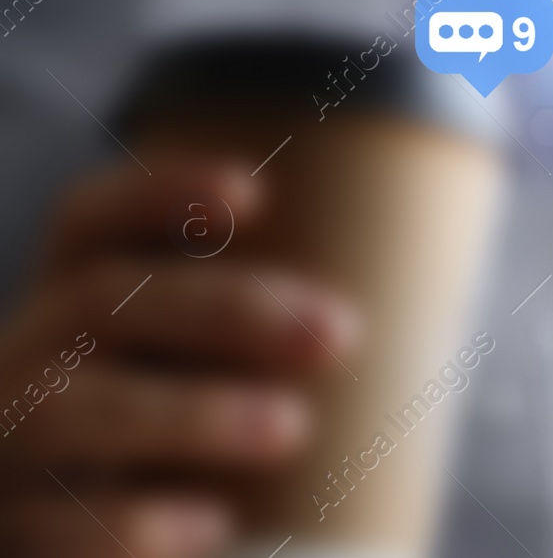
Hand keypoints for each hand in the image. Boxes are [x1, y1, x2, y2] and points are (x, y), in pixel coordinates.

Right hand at [0, 162, 359, 557]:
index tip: (255, 190)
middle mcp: (22, 367)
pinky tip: (213, 524)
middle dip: (226, 308)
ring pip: (75, 411)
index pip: (87, 223)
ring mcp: (3, 452)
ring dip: (193, 413)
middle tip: (340, 334)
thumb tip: (357, 326)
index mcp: (69, 316)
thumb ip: (238, 345)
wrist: (63, 542)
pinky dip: (131, 524)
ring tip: (292, 427)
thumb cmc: (158, 462)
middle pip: (101, 301)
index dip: (157, 194)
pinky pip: (51, 530)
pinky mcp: (9, 539)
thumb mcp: (178, 383)